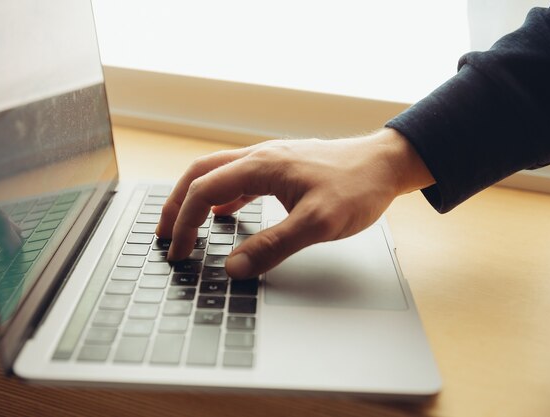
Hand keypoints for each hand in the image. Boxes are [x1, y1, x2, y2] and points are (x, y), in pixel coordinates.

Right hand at [156, 128, 433, 278]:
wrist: (385, 164)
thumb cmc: (357, 188)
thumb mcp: (317, 224)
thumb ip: (273, 247)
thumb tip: (234, 268)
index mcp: (260, 166)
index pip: (203, 192)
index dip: (184, 223)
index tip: (178, 251)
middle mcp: (258, 157)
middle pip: (200, 174)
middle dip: (176, 204)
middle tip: (164, 234)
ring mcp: (269, 160)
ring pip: (216, 172)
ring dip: (195, 197)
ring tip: (184, 224)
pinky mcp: (280, 167)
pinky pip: (238, 178)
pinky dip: (221, 196)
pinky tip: (224, 213)